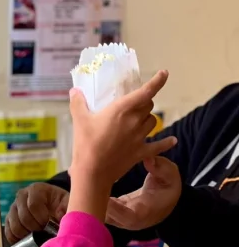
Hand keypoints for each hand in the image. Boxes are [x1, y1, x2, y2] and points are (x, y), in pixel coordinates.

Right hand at [5, 183, 68, 243]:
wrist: (51, 205)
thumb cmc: (59, 203)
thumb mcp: (67, 201)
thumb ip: (66, 206)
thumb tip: (59, 215)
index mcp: (36, 189)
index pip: (33, 205)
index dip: (41, 218)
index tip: (49, 224)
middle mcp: (21, 196)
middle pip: (23, 217)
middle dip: (35, 228)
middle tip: (44, 231)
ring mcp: (13, 208)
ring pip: (14, 226)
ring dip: (26, 235)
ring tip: (36, 235)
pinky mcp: (9, 220)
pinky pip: (8, 233)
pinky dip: (17, 239)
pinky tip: (27, 239)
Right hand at [68, 71, 177, 221]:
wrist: (92, 172)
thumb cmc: (86, 144)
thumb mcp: (79, 121)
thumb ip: (78, 103)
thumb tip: (74, 90)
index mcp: (122, 110)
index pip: (145, 92)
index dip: (157, 81)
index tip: (164, 74)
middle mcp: (135, 121)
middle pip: (149, 105)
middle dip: (144, 102)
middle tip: (135, 103)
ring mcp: (139, 137)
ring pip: (153, 121)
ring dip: (148, 118)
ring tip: (140, 120)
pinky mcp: (140, 152)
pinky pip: (158, 146)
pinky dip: (166, 143)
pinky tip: (172, 141)